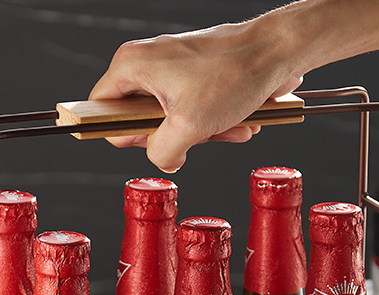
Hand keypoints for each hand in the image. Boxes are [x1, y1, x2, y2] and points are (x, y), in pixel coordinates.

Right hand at [89, 19, 303, 172]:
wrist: (278, 51)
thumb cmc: (235, 74)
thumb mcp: (189, 126)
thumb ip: (161, 152)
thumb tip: (163, 160)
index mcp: (131, 65)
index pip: (100, 112)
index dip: (125, 135)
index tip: (155, 138)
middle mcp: (147, 64)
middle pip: (141, 122)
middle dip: (175, 138)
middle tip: (198, 132)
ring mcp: (172, 70)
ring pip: (173, 122)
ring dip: (204, 134)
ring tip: (228, 125)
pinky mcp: (194, 77)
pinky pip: (194, 113)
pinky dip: (217, 123)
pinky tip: (239, 121)